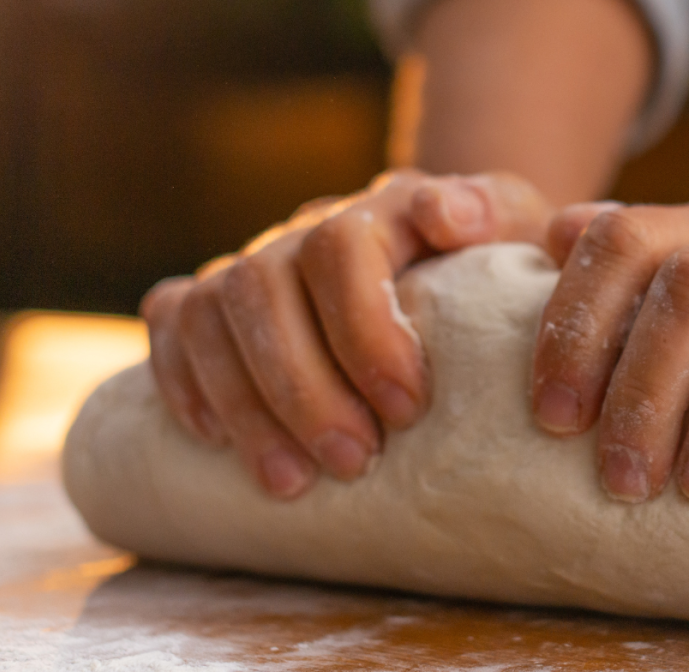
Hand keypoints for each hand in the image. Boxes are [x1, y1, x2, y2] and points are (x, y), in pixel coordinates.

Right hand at [140, 169, 551, 498]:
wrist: (458, 256)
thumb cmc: (494, 261)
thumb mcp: (517, 231)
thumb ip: (499, 213)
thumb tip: (452, 215)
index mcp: (381, 207)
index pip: (341, 247)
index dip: (363, 328)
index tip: (409, 408)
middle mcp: (304, 228)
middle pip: (262, 286)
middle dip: (301, 386)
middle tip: (354, 462)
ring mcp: (255, 260)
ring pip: (210, 314)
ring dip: (244, 403)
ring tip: (294, 482)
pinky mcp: (214, 297)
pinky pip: (171, 321)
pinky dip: (182, 381)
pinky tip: (215, 442)